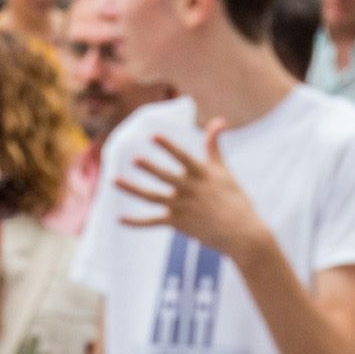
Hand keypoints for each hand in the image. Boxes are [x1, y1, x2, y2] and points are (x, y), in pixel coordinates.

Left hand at [117, 122, 271, 263]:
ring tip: (114, 180)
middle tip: (134, 159)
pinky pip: (152, 222)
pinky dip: (135, 222)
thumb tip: (219, 120)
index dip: (168, 147)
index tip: (154, 136)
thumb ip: (214, 145)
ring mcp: (181, 207)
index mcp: (201, 174)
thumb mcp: (224, 170)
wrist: (240, 233)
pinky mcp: (176, 223)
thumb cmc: (234, 199)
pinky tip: (119, 218)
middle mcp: (189, 190)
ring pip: (152, 197)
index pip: (182, 157)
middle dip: (150, 168)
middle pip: (165, 177)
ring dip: (132, 189)